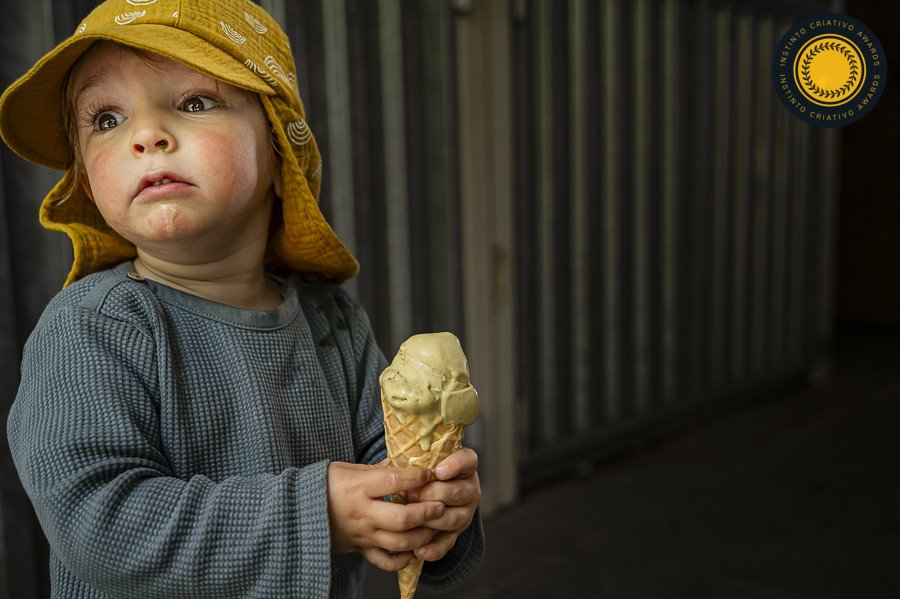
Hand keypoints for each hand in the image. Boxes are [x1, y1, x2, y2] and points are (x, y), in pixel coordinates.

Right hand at [327, 461, 445, 570]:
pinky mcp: (361, 549)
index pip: (394, 481)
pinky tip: (415, 550)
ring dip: (423, 536)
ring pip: (400, 542)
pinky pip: (386, 562)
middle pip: (402, 518)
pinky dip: (404, 560)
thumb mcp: (349, 468)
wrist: (298, 510)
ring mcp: (363, 535)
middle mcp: (362, 513)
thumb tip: (405, 461)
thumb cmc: (327, 484)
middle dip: (427, 512)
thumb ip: (378, 469)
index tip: (429, 473)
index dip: (416, 477)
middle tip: (440, 504)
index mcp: (359, 487)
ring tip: (434, 526)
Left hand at [405, 447, 480, 561]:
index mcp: (464, 467)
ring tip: (412, 518)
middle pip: (459, 492)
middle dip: (434, 494)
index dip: (455, 465)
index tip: (438, 470)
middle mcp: (469, 490)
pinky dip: (433, 549)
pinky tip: (419, 550)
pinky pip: (447, 544)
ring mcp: (464, 513)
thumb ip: (414, 462)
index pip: (467, 460)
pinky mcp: (455, 534)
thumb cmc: (420, 473)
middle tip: (411, 494)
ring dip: (432, 520)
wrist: (425, 495)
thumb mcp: (420, 463)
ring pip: (454, 518)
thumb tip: (395, 463)